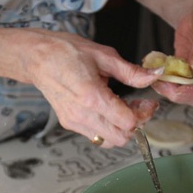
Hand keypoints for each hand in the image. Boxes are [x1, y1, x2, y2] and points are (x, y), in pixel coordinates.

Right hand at [23, 30, 159, 147]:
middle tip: (137, 106)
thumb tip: (155, 75)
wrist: (37, 58)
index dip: (143, 114)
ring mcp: (74, 121)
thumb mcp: (104, 56)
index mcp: (92, 96)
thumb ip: (131, 71)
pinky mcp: (69, 123)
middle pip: (120, 138)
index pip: (127, 122)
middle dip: (134, 125)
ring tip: (121, 108)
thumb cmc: (66, 52)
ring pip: (108, 141)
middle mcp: (82, 114)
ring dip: (120, 129)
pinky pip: (95, 136)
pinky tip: (106, 109)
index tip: (147, 102)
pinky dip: (106, 128)